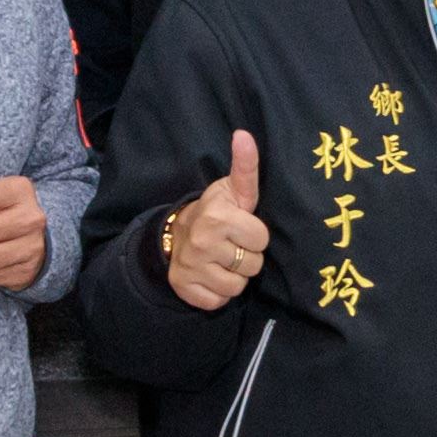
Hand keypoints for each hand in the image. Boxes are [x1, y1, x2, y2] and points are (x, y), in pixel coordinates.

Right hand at [161, 133, 270, 311]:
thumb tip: (244, 134)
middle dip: (246, 258)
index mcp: (218, 217)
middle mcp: (202, 243)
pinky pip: (218, 302)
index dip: (254, 235)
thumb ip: (245, 166)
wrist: (175, 236)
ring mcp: (192, 268)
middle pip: (253, 266)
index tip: (240, 228)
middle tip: (230, 245)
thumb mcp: (233, 190)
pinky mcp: (185, 289)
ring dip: (234, 277)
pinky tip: (210, 276)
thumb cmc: (215, 212)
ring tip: (221, 261)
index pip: (261, 240)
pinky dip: (217, 293)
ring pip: (237, 287)